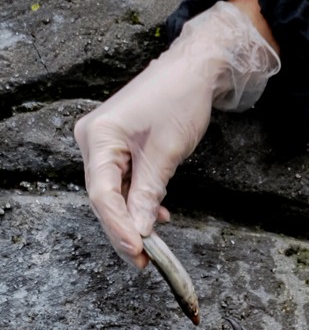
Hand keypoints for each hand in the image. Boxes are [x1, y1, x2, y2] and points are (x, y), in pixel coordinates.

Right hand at [75, 2, 279, 266]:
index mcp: (99, 136)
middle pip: (104, 196)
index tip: (138, 251)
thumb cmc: (180, 99)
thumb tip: (140, 230)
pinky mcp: (119, 146)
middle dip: (125, 229)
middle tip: (145, 260)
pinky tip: (157, 214)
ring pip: (113, 192)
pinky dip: (139, 200)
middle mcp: (94, 140)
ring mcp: (104, 143)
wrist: (194, 69)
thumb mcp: (167, 152)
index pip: (102, 194)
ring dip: (133, 217)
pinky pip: (123, 181)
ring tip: (153, 244)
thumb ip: (148, 192)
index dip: (118, 227)